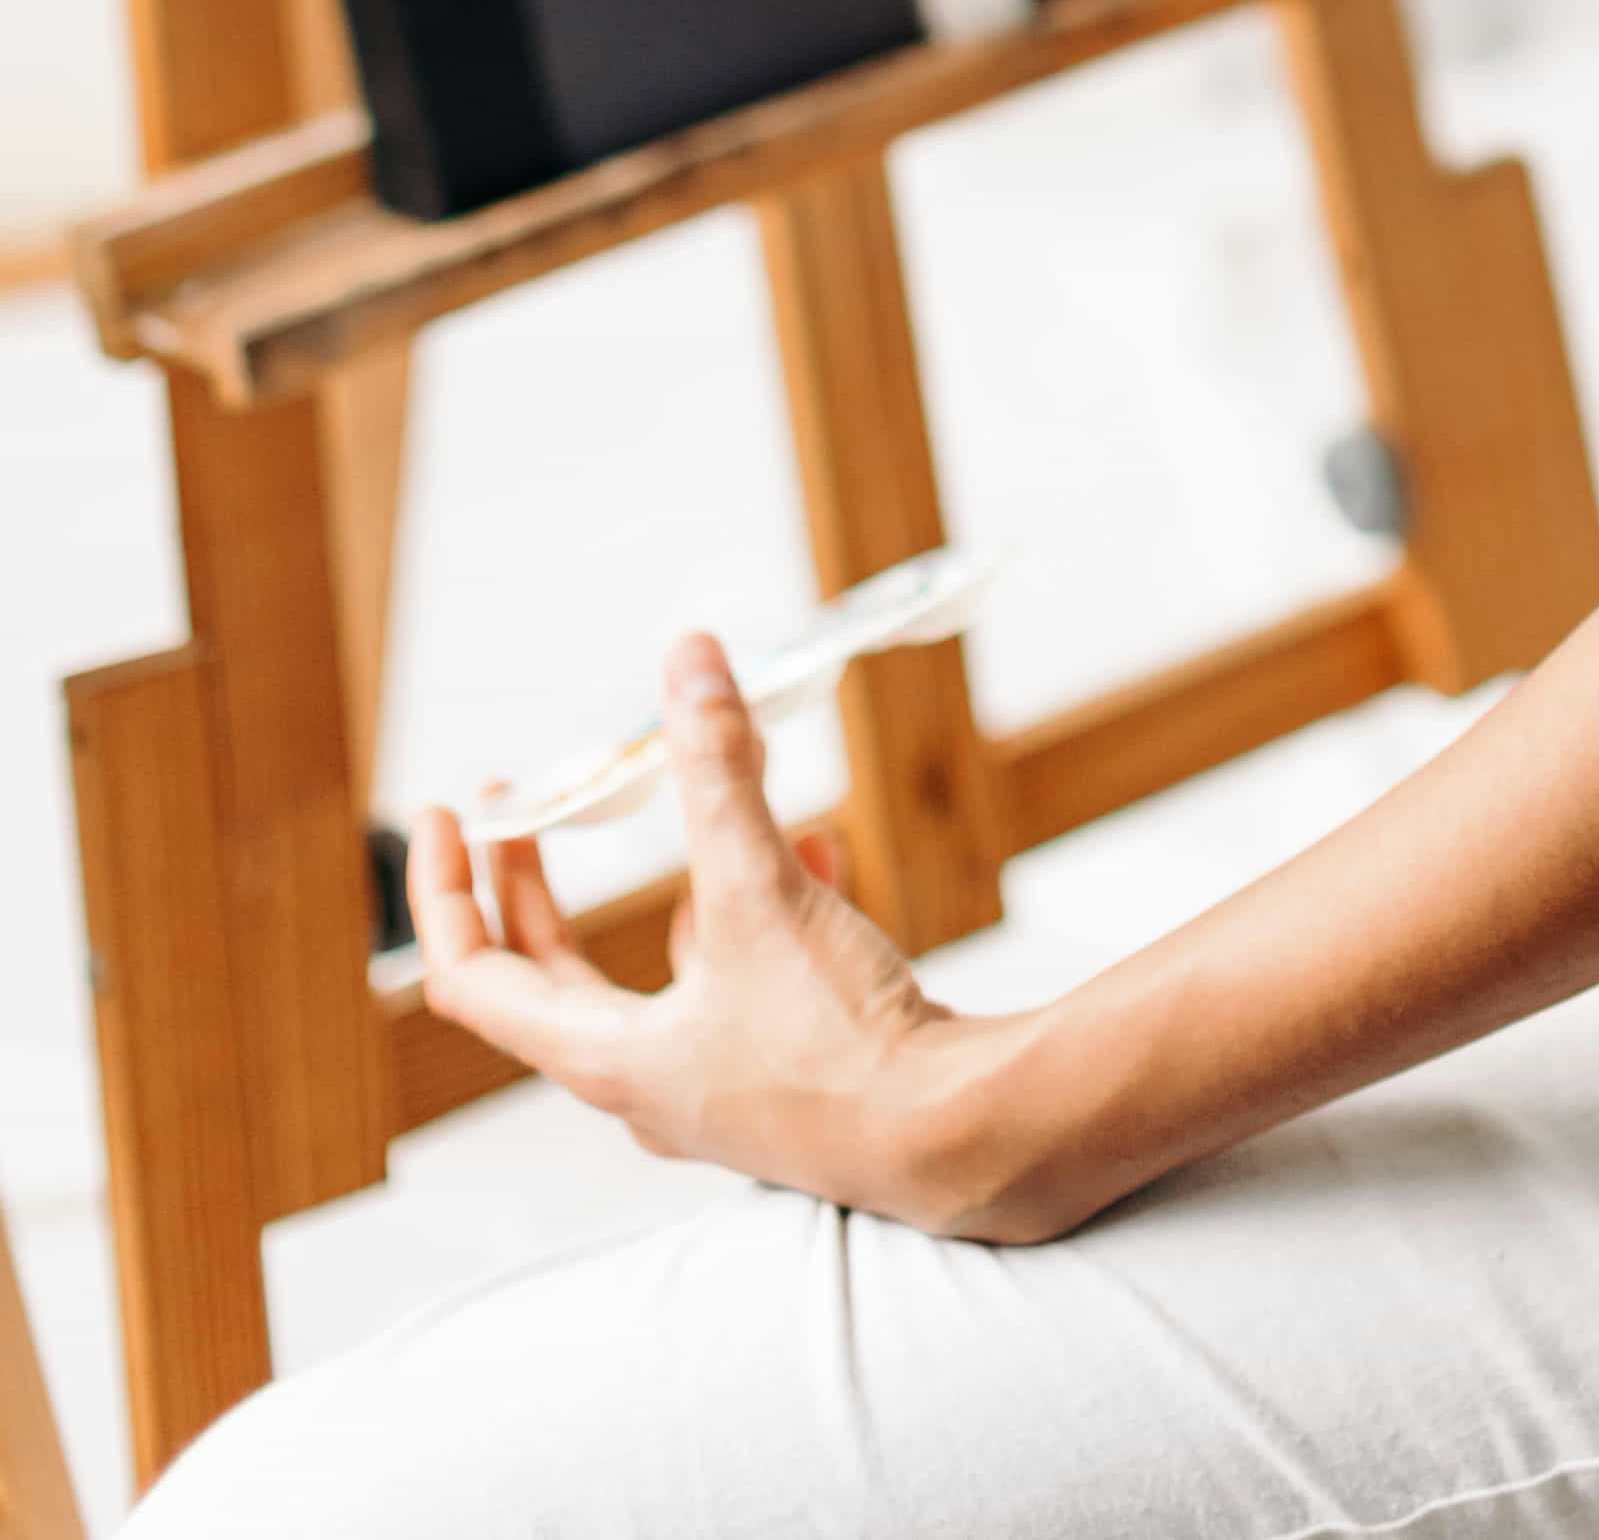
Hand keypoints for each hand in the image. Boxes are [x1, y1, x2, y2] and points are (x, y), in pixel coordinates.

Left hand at [409, 635, 979, 1222]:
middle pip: (554, 976)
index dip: (446, 894)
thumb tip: (687, 664)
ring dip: (682, 876)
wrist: (951, 1135)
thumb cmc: (838, 1046)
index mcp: (606, 1058)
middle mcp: (646, 1082)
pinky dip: (761, 909)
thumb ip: (718, 773)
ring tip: (721, 792)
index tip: (452, 815)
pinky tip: (821, 850)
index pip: (474, 979)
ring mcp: (717, 1085)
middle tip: (531, 803)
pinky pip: (744, 979)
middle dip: (539, 881)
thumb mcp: (760, 891)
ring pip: (664, 968)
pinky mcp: (785, 1076)